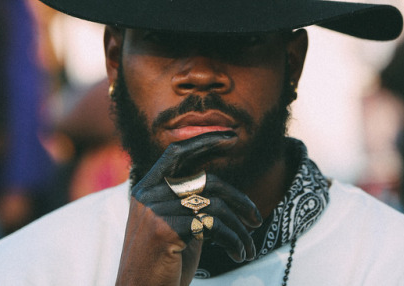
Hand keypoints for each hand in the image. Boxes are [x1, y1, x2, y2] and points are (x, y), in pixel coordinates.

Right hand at [115, 132, 261, 285]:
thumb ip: (188, 203)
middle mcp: (148, 194)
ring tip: (248, 247)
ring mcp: (154, 210)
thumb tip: (222, 188)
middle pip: (206, 181)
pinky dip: (233, 239)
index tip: (232, 137)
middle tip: (256, 218)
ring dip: (239, 228)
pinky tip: (239, 253)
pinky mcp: (164, 229)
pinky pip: (212, 224)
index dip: (205, 141)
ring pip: (214, 204)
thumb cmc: (163, 267)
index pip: (177, 152)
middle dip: (238, 198)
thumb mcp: (174, 227)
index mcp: (147, 188)